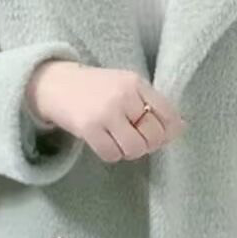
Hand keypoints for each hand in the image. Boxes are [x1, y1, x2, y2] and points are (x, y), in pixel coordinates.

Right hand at [27, 60, 187, 162]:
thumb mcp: (126, 86)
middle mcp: (124, 96)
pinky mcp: (88, 128)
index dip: (168, 131)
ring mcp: (106, 112)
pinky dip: (112, 154)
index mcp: (136, 83)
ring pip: (135, 148)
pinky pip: (112, 155)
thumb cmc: (97, 88)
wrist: (56, 84)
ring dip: (129, 151)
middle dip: (148, 143)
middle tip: (135, 138)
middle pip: (154, 135)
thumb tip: (181, 128)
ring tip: (119, 140)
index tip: (157, 133)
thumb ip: (152, 104)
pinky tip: (106, 143)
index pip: (168, 114)